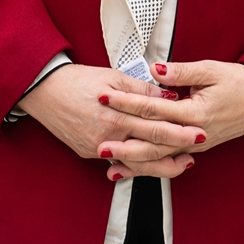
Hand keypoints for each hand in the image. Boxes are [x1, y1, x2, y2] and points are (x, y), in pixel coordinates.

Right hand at [17, 64, 204, 179]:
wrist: (44, 91)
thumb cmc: (78, 80)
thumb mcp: (113, 77)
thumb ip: (141, 90)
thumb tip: (168, 98)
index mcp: (117, 115)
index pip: (156, 125)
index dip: (180, 129)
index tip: (199, 129)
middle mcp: (109, 136)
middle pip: (150, 147)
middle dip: (177, 149)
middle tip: (198, 147)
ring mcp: (98, 148)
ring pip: (137, 163)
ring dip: (161, 166)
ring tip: (182, 164)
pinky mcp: (89, 153)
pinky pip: (119, 163)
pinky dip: (137, 166)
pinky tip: (152, 165)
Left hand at [98, 60, 243, 179]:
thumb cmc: (242, 82)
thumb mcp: (212, 70)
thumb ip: (181, 72)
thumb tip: (154, 70)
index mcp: (196, 112)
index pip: (154, 109)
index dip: (127, 103)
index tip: (104, 97)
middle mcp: (195, 134)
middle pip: (153, 141)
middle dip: (123, 141)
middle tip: (97, 142)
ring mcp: (196, 144)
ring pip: (160, 156)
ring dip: (133, 160)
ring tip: (107, 163)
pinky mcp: (198, 146)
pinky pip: (169, 158)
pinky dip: (149, 163)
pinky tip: (131, 167)